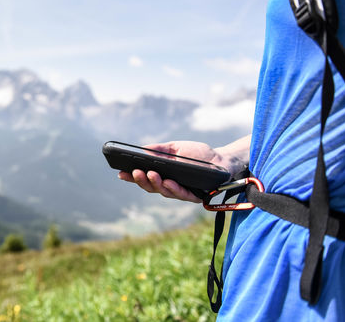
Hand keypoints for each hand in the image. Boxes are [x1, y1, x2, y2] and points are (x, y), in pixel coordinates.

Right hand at [118, 137, 249, 202]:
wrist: (223, 159)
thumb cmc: (199, 154)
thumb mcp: (176, 147)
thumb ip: (159, 150)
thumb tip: (141, 150)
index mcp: (164, 175)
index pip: (145, 178)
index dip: (133, 177)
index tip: (121, 173)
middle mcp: (171, 186)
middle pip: (152, 188)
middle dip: (142, 181)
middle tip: (135, 172)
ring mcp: (183, 192)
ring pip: (165, 192)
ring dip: (156, 184)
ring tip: (150, 174)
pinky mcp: (196, 196)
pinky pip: (182, 195)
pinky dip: (173, 189)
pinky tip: (167, 182)